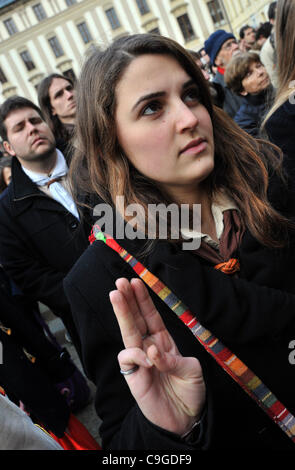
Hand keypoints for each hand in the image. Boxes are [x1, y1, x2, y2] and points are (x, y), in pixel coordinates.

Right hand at [109, 277, 205, 435]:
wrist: (184, 419)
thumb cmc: (189, 392)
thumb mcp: (192, 371)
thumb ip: (174, 360)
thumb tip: (153, 352)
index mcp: (163, 341)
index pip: (150, 315)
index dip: (143, 299)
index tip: (136, 282)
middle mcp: (149, 346)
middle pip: (135, 319)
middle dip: (127, 300)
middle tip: (119, 282)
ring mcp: (140, 361)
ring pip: (127, 333)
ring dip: (122, 313)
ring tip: (116, 295)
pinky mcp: (133, 376)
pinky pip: (128, 359)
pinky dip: (137, 355)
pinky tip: (147, 357)